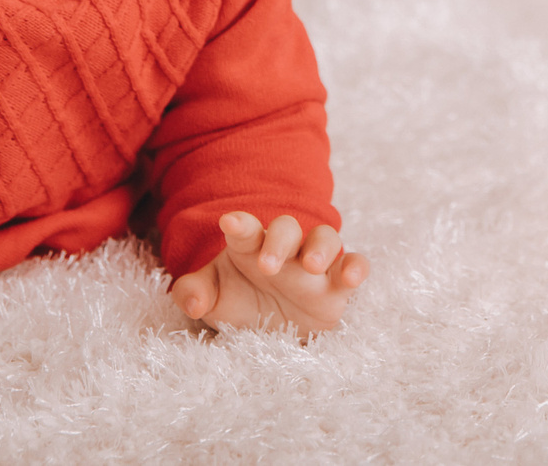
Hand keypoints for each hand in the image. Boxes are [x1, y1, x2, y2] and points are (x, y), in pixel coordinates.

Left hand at [168, 212, 365, 336]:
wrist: (272, 325)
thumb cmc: (242, 301)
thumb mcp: (213, 299)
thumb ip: (195, 294)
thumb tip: (190, 301)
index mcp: (251, 247)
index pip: (245, 230)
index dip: (239, 224)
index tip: (228, 222)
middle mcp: (286, 250)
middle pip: (288, 229)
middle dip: (279, 242)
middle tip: (267, 266)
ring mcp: (315, 264)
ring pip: (325, 238)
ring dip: (320, 247)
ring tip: (310, 265)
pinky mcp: (337, 284)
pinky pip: (354, 264)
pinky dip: (356, 267)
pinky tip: (352, 278)